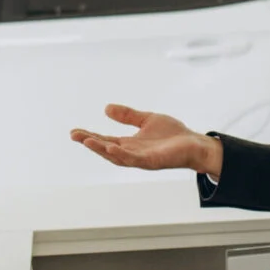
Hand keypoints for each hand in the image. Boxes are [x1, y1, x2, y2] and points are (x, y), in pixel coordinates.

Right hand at [70, 104, 222, 176]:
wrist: (195, 144)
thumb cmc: (173, 135)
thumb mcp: (147, 119)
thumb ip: (128, 115)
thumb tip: (106, 108)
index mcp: (129, 144)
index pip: (105, 140)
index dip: (90, 136)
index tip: (75, 132)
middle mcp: (132, 153)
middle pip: (106, 148)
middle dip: (90, 143)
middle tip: (75, 135)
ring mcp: (141, 159)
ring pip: (116, 156)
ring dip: (101, 149)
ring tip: (87, 140)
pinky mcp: (152, 161)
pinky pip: (133, 159)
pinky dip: (121, 154)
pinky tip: (111, 147)